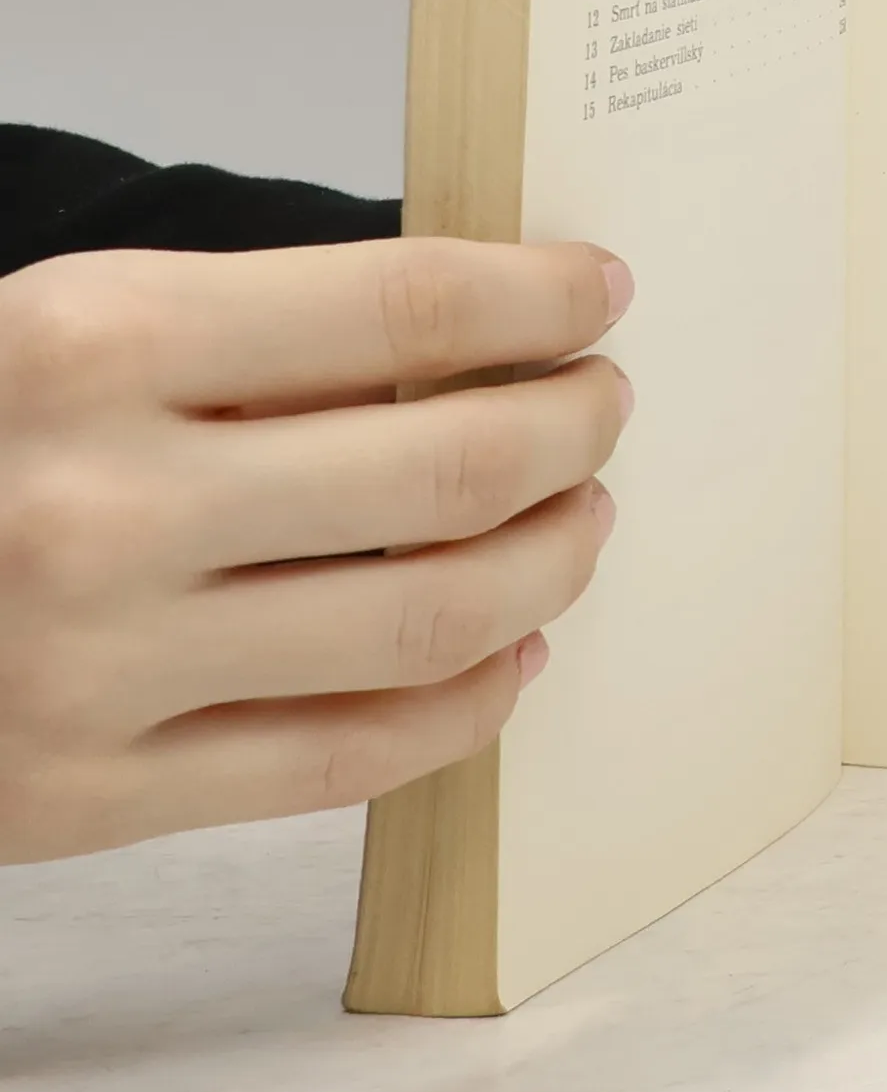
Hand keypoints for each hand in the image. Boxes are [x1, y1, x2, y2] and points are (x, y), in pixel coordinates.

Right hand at [0, 238, 631, 863]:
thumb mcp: (71, 329)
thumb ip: (261, 335)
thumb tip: (484, 338)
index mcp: (89, 343)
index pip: (406, 307)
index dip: (540, 299)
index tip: (601, 294)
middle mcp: (96, 506)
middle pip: (449, 469)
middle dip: (575, 427)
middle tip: (610, 405)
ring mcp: (93, 668)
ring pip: (426, 621)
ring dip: (552, 563)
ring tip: (586, 517)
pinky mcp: (86, 797)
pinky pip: (345, 758)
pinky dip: (467, 705)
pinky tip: (516, 654)